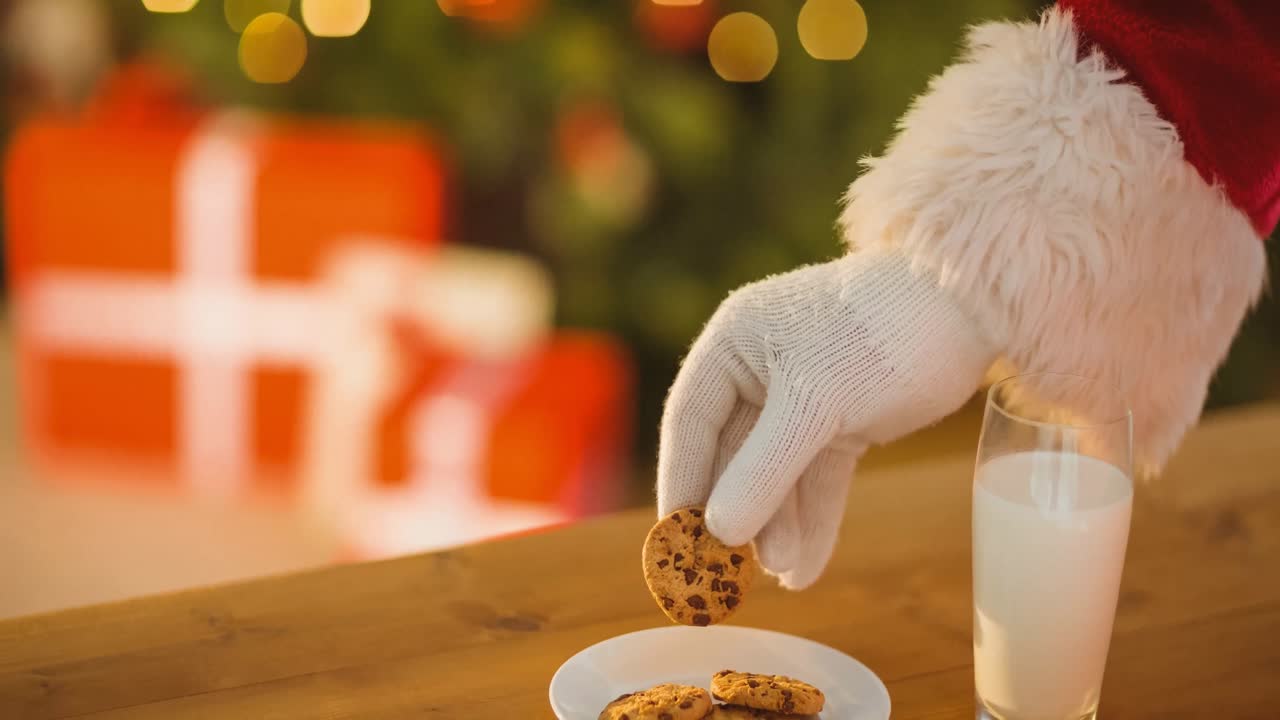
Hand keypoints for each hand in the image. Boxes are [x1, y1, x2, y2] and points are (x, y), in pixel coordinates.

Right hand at [657, 250, 994, 588]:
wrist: (972, 309)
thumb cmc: (881, 334)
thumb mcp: (814, 404)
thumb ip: (762, 470)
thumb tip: (717, 532)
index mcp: (734, 343)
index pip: (690, 420)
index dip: (681, 481)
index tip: (675, 539)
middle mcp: (760, 367)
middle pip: (734, 454)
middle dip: (741, 513)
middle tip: (732, 572)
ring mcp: (803, 394)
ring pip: (778, 471)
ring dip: (780, 525)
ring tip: (784, 575)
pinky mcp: (844, 417)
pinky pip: (818, 475)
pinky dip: (815, 518)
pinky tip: (808, 566)